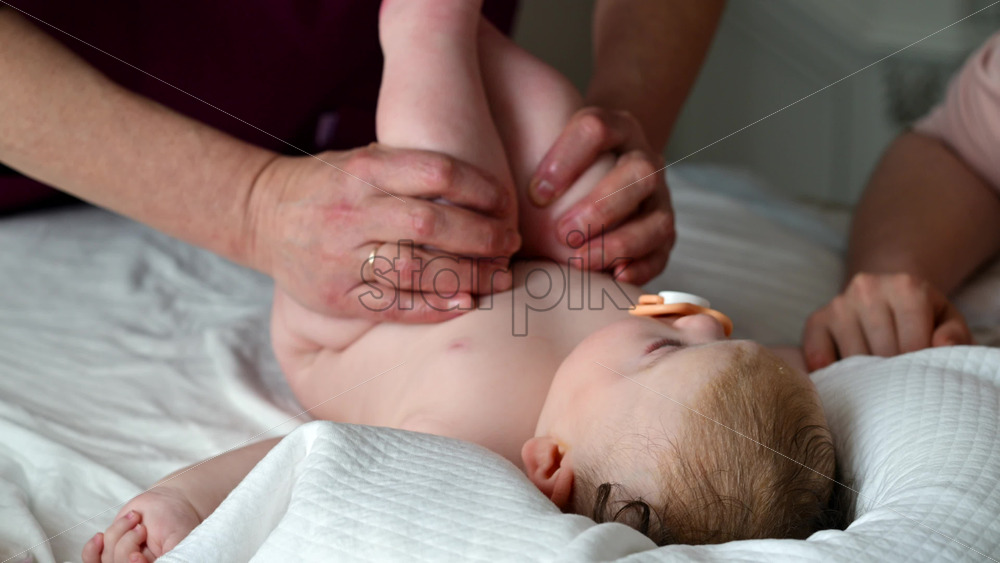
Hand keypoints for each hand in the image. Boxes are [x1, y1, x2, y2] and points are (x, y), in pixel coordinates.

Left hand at [82, 487, 200, 562]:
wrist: (167, 502)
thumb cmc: (177, 520)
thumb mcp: (177, 540)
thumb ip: (168, 557)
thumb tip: (144, 562)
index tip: (135, 555)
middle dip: (128, 543)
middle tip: (142, 527)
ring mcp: (121, 561)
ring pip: (107, 559)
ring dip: (119, 533)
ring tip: (135, 519)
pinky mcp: (109, 553)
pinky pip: (91, 559)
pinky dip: (92, 549)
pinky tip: (99, 538)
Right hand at [248, 144, 519, 321]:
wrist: (261, 215)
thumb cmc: (329, 185)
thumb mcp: (361, 159)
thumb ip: (408, 168)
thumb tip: (481, 183)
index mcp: (363, 171)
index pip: (434, 173)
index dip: (478, 187)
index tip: (504, 201)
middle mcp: (352, 212)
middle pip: (431, 224)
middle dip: (482, 236)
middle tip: (510, 242)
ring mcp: (341, 257)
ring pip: (415, 268)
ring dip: (466, 275)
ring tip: (499, 277)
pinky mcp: (336, 296)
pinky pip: (391, 306)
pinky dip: (432, 307)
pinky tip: (464, 304)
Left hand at [528, 107, 674, 283]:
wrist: (606, 172)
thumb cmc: (556, 171)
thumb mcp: (539, 151)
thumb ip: (511, 156)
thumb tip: (456, 171)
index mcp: (614, 127)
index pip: (596, 128)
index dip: (567, 159)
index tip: (535, 193)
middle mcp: (643, 157)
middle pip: (637, 171)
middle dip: (600, 204)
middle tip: (563, 233)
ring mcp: (660, 198)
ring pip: (657, 216)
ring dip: (619, 241)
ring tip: (581, 263)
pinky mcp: (664, 234)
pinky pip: (663, 252)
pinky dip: (640, 267)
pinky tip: (614, 278)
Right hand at [802, 272, 971, 370]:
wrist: (889, 294)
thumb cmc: (923, 317)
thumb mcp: (948, 321)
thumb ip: (956, 335)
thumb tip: (942, 345)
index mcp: (906, 287)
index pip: (912, 346)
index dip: (919, 370)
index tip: (921, 376)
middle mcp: (868, 288)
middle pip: (881, 353)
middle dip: (893, 374)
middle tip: (900, 382)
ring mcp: (839, 303)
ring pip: (852, 359)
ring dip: (865, 376)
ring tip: (877, 378)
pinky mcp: (818, 318)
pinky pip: (816, 352)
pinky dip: (825, 371)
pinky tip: (841, 378)